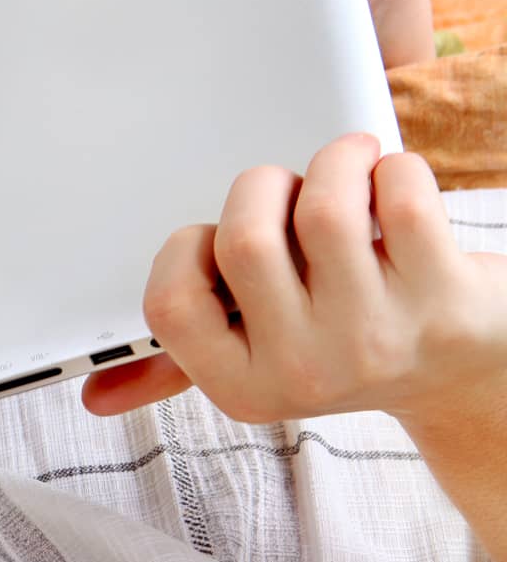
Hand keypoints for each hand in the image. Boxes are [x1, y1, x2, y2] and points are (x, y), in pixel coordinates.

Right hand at [82, 134, 506, 434]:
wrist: (467, 374)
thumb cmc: (355, 350)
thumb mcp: (262, 368)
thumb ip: (178, 367)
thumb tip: (95, 396)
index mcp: (242, 386)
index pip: (169, 302)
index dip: (187, 248)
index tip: (218, 242)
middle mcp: (305, 370)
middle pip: (244, 238)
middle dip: (262, 188)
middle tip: (288, 195)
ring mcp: (376, 336)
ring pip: (323, 206)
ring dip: (333, 164)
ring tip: (346, 173)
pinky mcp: (442, 295)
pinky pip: (398, 192)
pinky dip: (394, 169)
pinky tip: (394, 189)